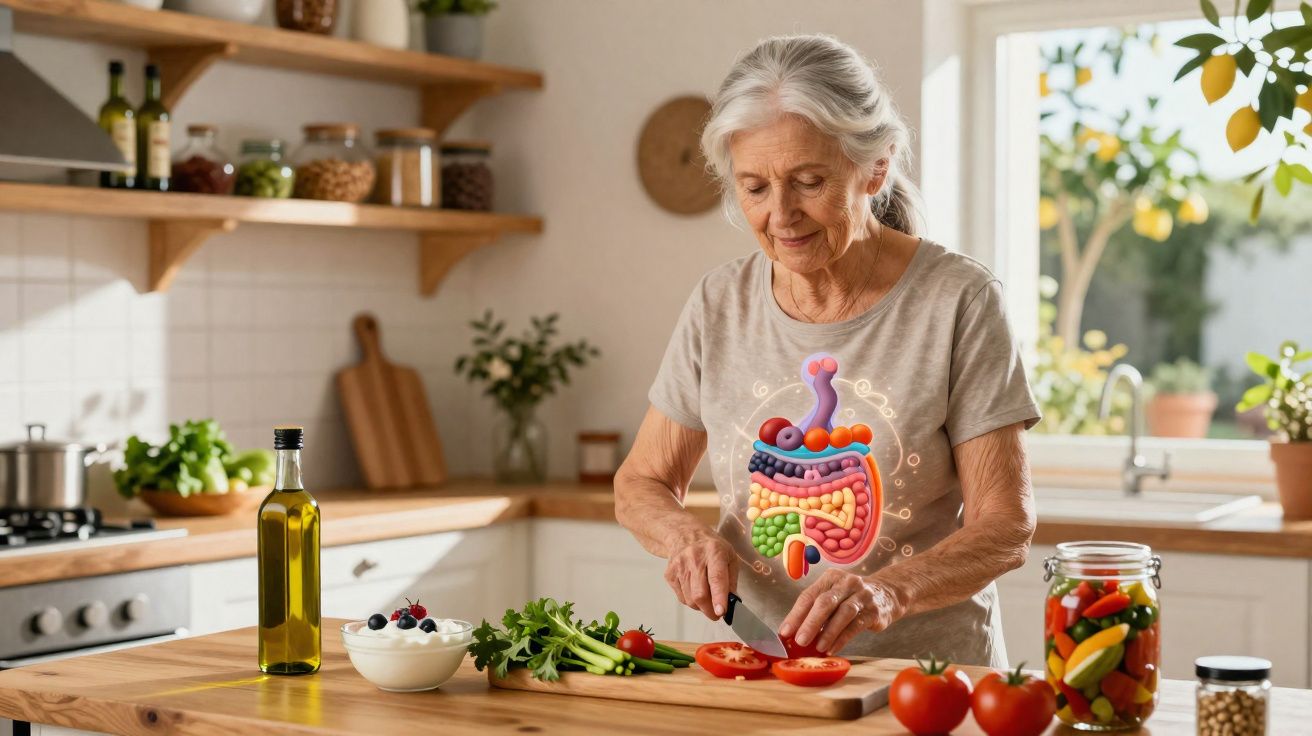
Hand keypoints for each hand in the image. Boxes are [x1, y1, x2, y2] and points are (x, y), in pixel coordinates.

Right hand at [664, 532, 737, 620]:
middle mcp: (694, 558)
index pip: (716, 578)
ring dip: (700, 607)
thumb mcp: (730, 556)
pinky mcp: (669, 574)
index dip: (719, 597)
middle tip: (716, 614)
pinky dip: (690, 602)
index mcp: (714, 552)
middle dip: (709, 610)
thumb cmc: (712, 547)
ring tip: (707, 601)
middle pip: (700, 593)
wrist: (684, 534)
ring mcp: (679, 566)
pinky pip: (681, 597)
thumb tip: (732, 602)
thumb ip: (732, 579)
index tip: (721, 612)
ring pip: (690, 599)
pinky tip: (696, 592)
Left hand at [779, 569, 899, 653]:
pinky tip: (832, 649)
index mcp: (831, 578)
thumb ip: (816, 611)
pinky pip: (856, 625)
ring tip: (817, 647)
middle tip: (800, 640)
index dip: (796, 615)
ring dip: (828, 632)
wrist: (887, 594)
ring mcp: (862, 596)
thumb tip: (793, 633)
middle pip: (825, 602)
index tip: (785, 632)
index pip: (809, 595)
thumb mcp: (834, 596)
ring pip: (843, 613)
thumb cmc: (851, 598)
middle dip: (810, 622)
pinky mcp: (874, 611)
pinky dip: (842, 639)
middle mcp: (847, 583)